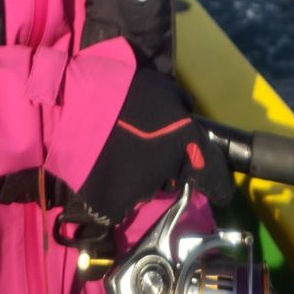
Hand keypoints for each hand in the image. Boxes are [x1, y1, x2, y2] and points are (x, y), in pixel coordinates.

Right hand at [78, 68, 231, 225]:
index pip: (215, 178)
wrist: (75, 107)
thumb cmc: (121, 90)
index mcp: (187, 144)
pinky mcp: (113, 206)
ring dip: (137, 175)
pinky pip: (119, 204)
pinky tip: (102, 168)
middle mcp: (169, 173)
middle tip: (142, 144)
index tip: (216, 189)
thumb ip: (181, 105)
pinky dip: (112, 191)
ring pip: (146, 189)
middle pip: (174, 179)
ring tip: (116, 150)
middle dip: (164, 167)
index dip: (217, 184)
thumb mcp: (161, 86)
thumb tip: (187, 115)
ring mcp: (140, 192)